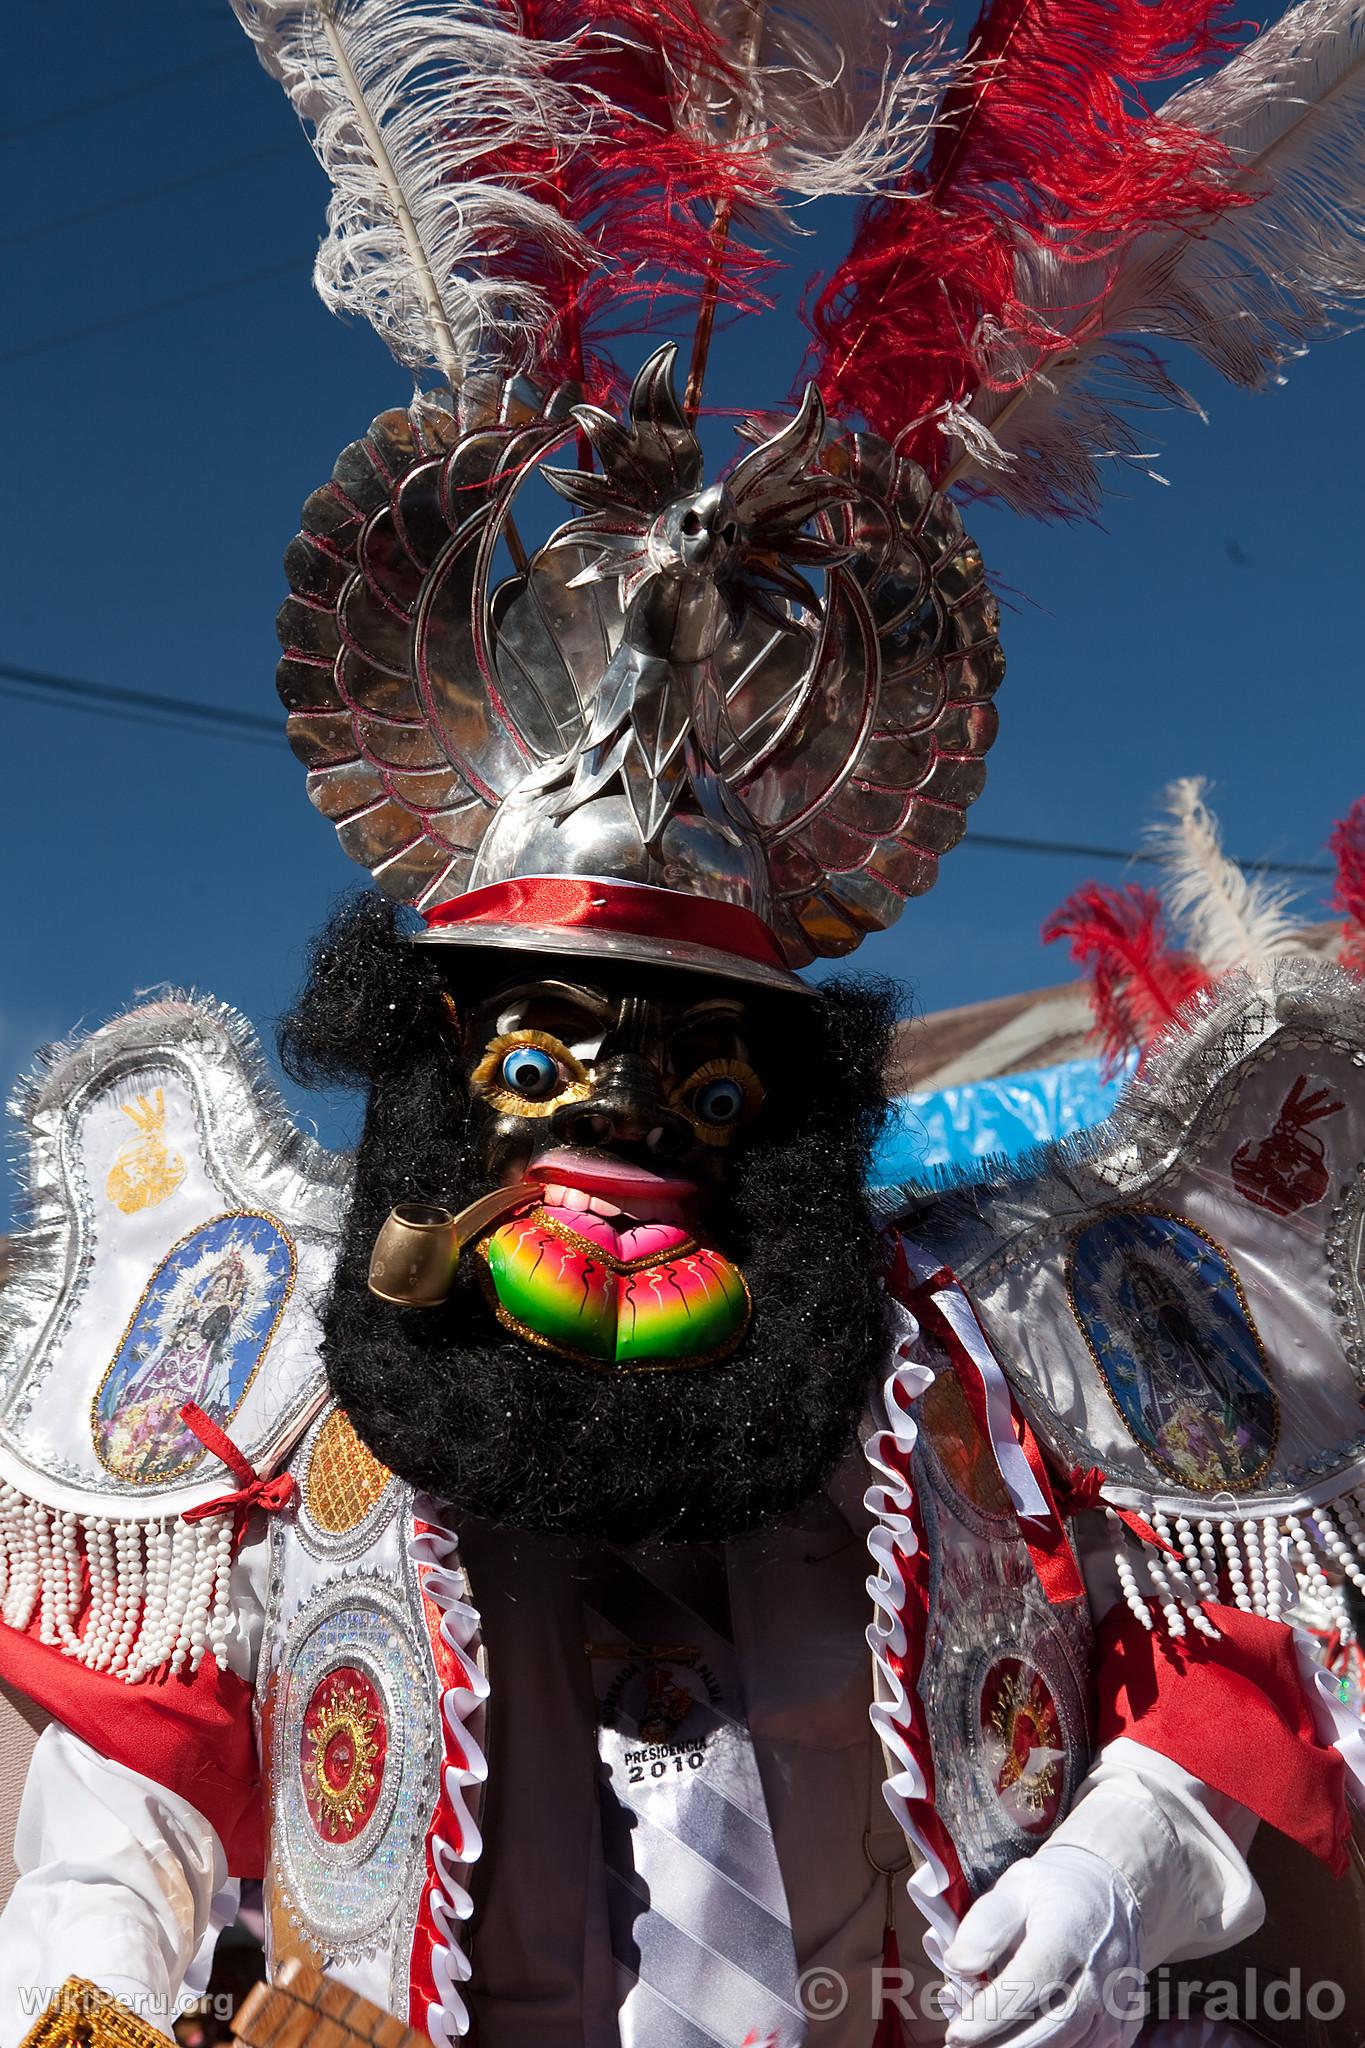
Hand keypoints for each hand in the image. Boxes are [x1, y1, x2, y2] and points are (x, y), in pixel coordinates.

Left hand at [943, 1844, 1144, 2047]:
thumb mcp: (1014, 1887)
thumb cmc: (1053, 1892)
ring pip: (1071, 2043)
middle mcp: (1099, 1968)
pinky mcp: (1123, 2021)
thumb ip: (985, 1925)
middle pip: (1054, 2025)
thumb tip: (957, 1964)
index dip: (992, 2013)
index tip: (957, 2033)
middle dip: (1005, 2045)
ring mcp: (1116, 1999)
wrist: (1109, 1893)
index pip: (1030, 1981)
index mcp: (1067, 1928)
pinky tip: (1019, 2043)